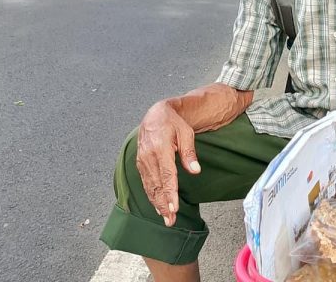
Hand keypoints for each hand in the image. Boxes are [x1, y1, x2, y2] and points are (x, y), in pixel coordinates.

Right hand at [136, 101, 201, 226]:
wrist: (155, 115)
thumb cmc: (173, 123)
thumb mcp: (186, 133)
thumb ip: (189, 152)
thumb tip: (195, 170)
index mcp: (160, 148)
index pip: (166, 175)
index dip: (170, 193)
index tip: (174, 208)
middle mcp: (148, 156)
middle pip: (157, 185)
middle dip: (163, 204)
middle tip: (170, 220)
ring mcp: (142, 161)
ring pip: (149, 187)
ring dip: (157, 204)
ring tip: (165, 218)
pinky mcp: (140, 164)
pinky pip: (145, 183)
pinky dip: (151, 196)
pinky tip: (157, 206)